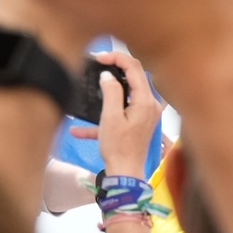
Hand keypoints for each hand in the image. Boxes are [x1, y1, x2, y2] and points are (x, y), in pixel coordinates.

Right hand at [95, 51, 161, 179]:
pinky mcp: (141, 123)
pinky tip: (80, 130)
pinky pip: (124, 111)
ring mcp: (147, 114)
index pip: (134, 67)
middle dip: (115, 68)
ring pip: (129, 92)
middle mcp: (151, 105)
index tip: (99, 58)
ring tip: (93, 86)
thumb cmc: (118, 148)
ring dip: (110, 90)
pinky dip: (107, 115)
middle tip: (97, 66)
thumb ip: (111, 92)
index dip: (117, 57)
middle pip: (135, 76)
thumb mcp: (110, 118)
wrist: (126, 175)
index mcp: (146, 101)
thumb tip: (108, 76)